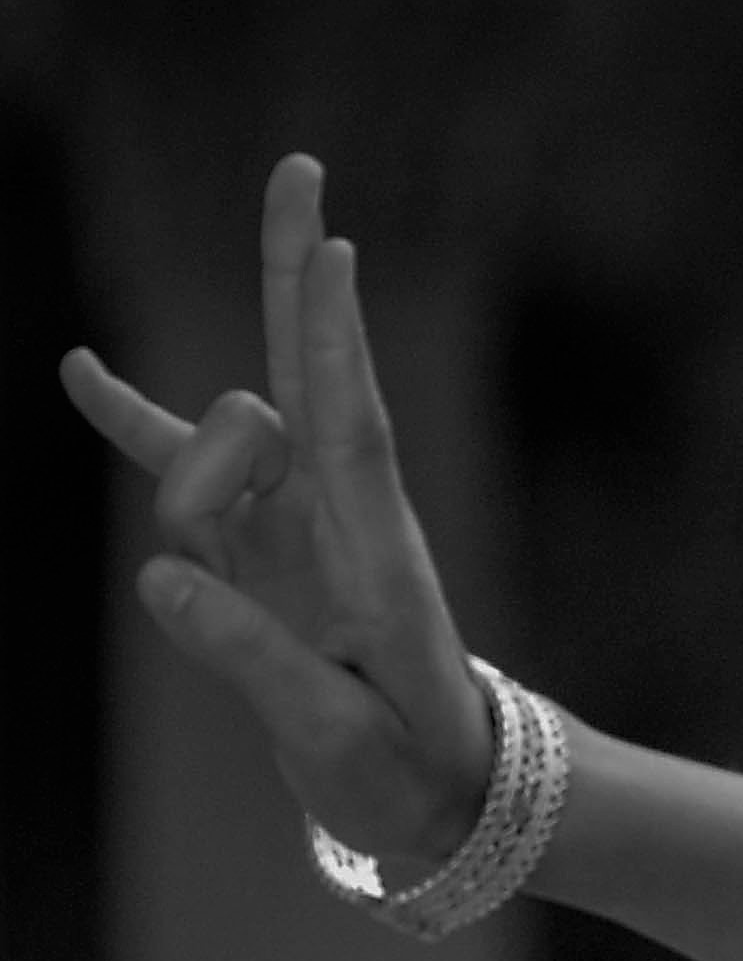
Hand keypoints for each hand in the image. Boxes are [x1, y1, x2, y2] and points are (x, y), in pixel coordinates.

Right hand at [61, 156, 504, 867]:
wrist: (446, 796)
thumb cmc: (407, 770)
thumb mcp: (334, 738)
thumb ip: (247, 658)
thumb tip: (157, 574)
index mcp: (374, 554)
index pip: (346, 424)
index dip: (330, 339)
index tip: (333, 248)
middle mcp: (339, 514)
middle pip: (306, 369)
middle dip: (296, 272)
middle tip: (300, 164)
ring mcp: (294, 519)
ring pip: (213, 443)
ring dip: (179, 471)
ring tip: (207, 561)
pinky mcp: (257, 542)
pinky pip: (182, 469)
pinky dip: (132, 422)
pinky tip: (77, 371)